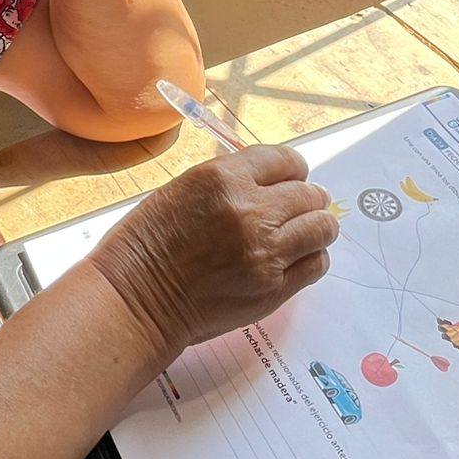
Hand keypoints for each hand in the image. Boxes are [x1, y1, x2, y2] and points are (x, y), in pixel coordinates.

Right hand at [88, 147, 339, 359]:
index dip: (293, 170)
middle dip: (306, 199)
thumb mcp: (184, 188)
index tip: (291, 179)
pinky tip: (294, 259)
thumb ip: (231, 182)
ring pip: (322, 228)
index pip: (286, 160)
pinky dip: (311, 258)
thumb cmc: (147, 242)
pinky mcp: (273, 288)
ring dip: (315, 228)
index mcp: (224, 178)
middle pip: (309, 194)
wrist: (136, 298)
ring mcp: (266, 252)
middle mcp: (251, 211)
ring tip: (300, 234)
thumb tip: (270, 182)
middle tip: (296, 210)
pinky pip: (316, 264)